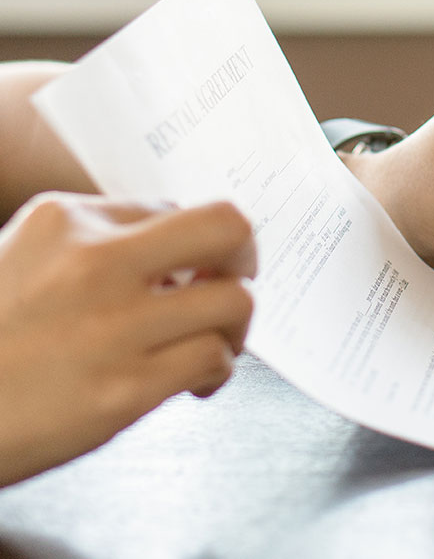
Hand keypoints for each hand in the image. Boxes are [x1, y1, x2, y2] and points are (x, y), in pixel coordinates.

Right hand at [0, 194, 256, 486]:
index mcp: (62, 222)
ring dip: (236, 326)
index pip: (172, 210)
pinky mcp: (125, 388)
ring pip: (234, 300)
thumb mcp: (21, 260)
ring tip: (213, 342)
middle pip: (226, 228)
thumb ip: (93, 246)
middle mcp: (92, 263)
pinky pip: (213, 358)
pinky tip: (194, 383)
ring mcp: (111, 326)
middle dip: (246, 257)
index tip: (193, 270)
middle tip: (235, 282)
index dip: (191, 245)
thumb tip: (178, 253)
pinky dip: (217, 370)